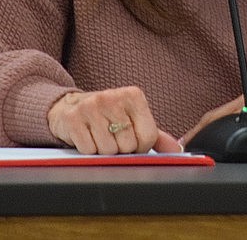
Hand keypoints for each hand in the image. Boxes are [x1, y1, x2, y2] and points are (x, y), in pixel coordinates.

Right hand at [47, 86, 182, 154]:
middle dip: (120, 149)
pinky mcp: (73, 118)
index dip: (140, 147)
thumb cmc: (107, 117)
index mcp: (133, 95)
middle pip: (128, 145)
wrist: (70, 107)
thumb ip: (155, 135)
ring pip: (108, 150)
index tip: (130, 139)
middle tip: (111, 137)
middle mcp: (113, 97)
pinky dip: (88, 150)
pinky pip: (88, 150)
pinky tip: (86, 137)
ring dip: (103, 150)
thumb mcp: (133, 120)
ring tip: (98, 137)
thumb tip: (177, 151)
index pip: (147, 136)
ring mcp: (91, 106)